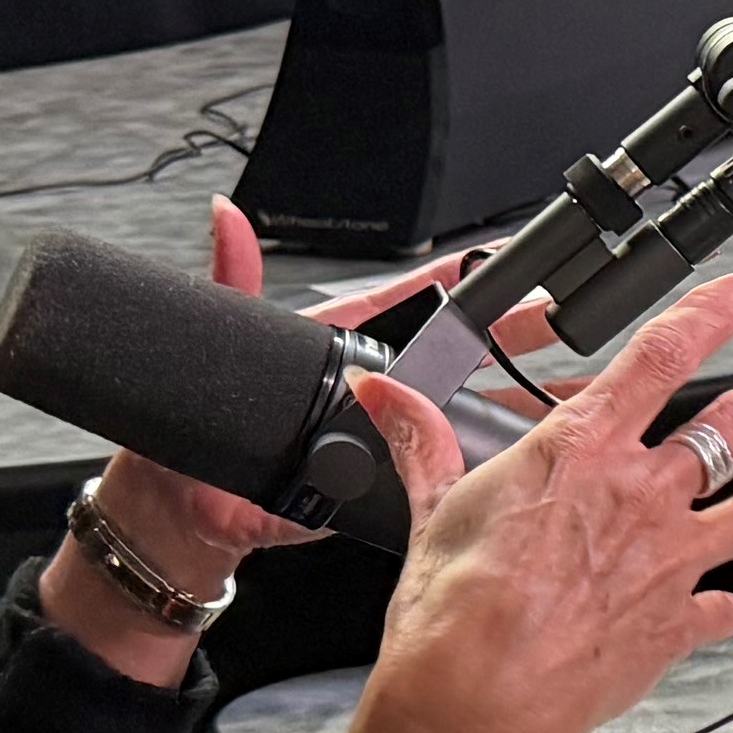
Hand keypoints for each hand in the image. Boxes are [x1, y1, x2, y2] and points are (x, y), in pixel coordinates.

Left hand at [83, 201, 561, 585]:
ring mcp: (371, 448)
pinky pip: (422, 489)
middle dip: (509, 340)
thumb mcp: (216, 343)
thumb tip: (225, 219)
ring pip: (451, 426)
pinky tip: (516, 468)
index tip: (498, 264)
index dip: (452, 284)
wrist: (174, 513)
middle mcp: (362, 398)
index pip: (404, 306)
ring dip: (506, 410)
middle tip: (553, 322)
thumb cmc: (189, 433)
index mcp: (331, 351)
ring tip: (558, 395)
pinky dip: (470, 480)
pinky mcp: (365, 496)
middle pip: (449, 363)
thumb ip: (230, 281)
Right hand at [333, 269, 732, 732]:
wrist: (482, 700)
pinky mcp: (674, 625)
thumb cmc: (457, 610)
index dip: (715, 313)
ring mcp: (669, 560)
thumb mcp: (432, 508)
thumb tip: (384, 396)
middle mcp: (642, 496)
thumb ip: (422, 442)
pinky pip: (718, 612)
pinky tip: (731, 609)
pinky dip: (725, 610)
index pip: (663, 355)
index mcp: (584, 449)